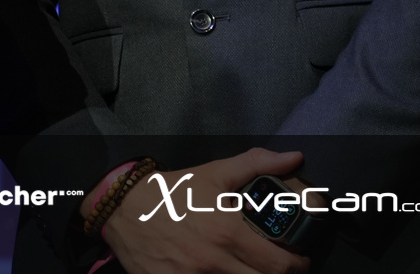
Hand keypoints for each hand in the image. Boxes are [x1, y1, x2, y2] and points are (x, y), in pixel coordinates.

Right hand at [101, 148, 310, 273]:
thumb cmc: (169, 192)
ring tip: (250, 268)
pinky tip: (221, 273)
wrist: (122, 208)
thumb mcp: (212, 174)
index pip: (281, 265)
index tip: (297, 260)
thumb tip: (293, 157)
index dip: (297, 265)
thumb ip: (255, 165)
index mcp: (227, 232)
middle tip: (278, 267)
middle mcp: (214, 260)